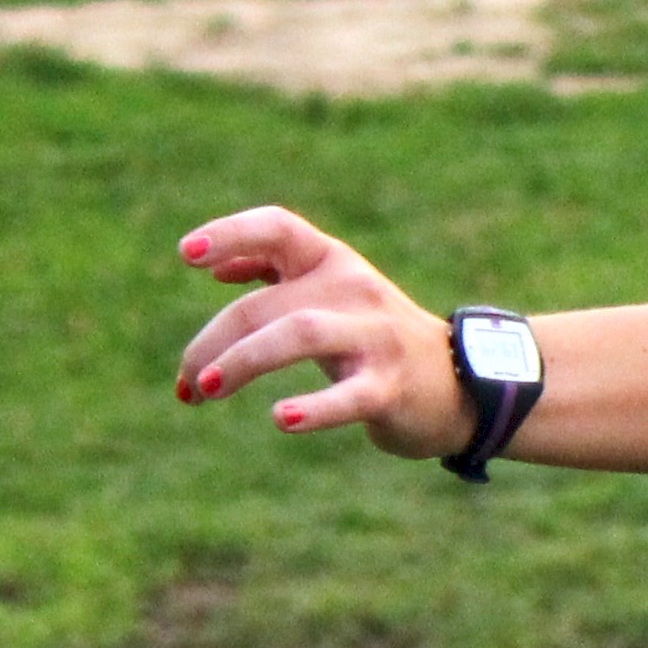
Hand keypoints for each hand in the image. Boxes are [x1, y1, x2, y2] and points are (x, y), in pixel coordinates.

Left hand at [172, 206, 472, 455]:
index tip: (185, 254)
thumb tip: (214, 267)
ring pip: (300, 334)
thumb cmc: (375, 337)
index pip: (278, 229)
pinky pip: (349, 395)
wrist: (462, 385)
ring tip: (205, 391)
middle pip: (268, 304)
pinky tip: (282, 419)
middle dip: (214, 344)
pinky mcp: (392, 387)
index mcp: (332, 262)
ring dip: (244, 361)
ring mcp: (376, 337)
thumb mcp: (330, 294)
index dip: (230, 234)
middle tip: (187, 383)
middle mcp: (354, 290)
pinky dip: (314, 407)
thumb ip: (276, 273)